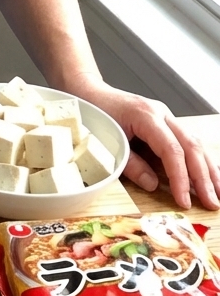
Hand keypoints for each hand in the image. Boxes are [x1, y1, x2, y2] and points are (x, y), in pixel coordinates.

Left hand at [75, 81, 219, 210]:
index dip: (180, 177)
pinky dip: (200, 160)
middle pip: (191, 145)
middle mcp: (161, 113)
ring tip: (219, 194)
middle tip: (212, 202)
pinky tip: (211, 176)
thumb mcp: (108, 144)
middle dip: (203, 177)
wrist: (90, 93)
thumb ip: (131, 164)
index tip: (184, 200)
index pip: (172, 150)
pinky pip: (187, 141)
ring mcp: (166, 116)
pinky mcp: (166, 123)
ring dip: (209, 170)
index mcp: (146, 116)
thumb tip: (153, 184)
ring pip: (195, 143)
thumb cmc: (96, 115)